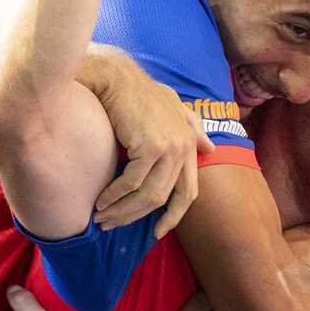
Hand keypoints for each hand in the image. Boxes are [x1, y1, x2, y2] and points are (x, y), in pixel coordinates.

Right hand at [87, 50, 214, 238]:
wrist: (118, 77)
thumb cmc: (140, 92)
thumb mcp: (173, 107)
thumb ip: (193, 127)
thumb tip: (210, 149)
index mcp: (190, 144)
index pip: (188, 191)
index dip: (174, 216)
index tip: (157, 232)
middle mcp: (184, 149)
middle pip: (163, 198)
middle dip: (136, 217)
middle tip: (113, 226)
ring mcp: (169, 148)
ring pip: (147, 195)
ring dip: (121, 210)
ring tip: (101, 218)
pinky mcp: (150, 147)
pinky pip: (131, 183)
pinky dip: (114, 195)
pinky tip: (99, 201)